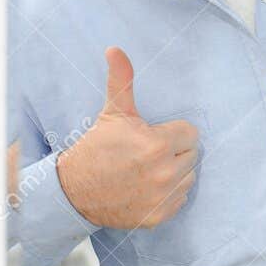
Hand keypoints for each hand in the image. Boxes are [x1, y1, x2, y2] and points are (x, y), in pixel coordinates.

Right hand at [55, 47, 200, 229]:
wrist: (73, 190)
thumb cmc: (96, 148)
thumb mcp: (112, 113)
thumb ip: (122, 80)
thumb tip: (115, 49)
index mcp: (157, 145)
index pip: (190, 133)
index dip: (172, 132)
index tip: (152, 136)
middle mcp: (164, 173)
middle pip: (192, 155)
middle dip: (174, 151)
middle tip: (147, 153)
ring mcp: (162, 197)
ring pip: (188, 177)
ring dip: (174, 172)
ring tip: (147, 169)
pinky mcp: (160, 216)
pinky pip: (180, 199)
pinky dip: (168, 194)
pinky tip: (147, 187)